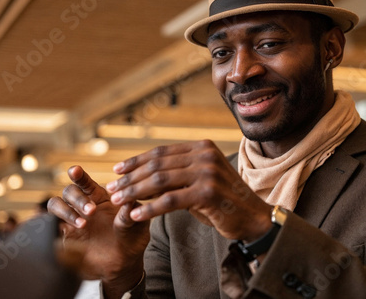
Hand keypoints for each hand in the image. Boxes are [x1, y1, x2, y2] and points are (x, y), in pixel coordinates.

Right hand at [47, 166, 149, 294]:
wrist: (123, 264)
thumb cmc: (132, 239)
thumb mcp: (137, 226)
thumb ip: (130, 214)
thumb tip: (130, 201)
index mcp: (100, 197)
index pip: (85, 182)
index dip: (78, 175)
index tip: (75, 171)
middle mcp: (82, 205)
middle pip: (69, 191)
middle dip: (78, 198)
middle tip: (92, 211)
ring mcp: (71, 221)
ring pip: (55, 205)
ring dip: (65, 211)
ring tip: (83, 224)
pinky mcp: (64, 238)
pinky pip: (49, 227)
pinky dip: (47, 225)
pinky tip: (56, 228)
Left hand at [106, 140, 272, 241]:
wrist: (252, 217)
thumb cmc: (221, 201)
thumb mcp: (197, 181)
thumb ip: (175, 175)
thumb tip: (139, 178)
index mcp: (202, 147)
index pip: (161, 152)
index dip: (136, 161)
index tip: (117, 170)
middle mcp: (205, 154)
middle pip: (157, 165)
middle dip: (130, 178)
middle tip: (112, 189)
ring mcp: (208, 172)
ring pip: (160, 180)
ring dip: (134, 192)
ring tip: (117, 202)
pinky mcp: (208, 192)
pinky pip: (170, 200)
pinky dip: (149, 208)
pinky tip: (135, 216)